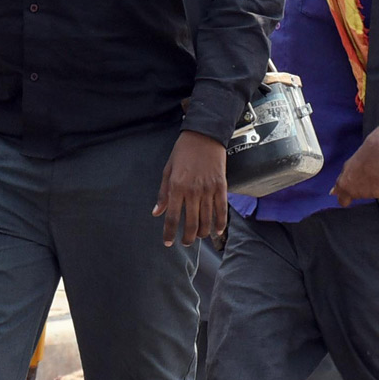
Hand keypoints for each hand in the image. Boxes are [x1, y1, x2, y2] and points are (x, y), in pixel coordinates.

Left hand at [153, 131, 227, 246]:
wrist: (204, 136)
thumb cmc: (182, 152)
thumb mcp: (167, 170)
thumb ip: (163, 194)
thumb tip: (156, 212)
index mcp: (177, 187)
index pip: (172, 217)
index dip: (169, 233)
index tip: (167, 242)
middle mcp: (193, 191)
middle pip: (191, 223)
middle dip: (187, 238)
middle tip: (185, 242)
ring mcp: (209, 190)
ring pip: (207, 220)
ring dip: (202, 233)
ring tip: (198, 237)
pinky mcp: (221, 188)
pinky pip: (222, 211)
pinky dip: (220, 224)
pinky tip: (216, 231)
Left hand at [331, 135, 378, 206]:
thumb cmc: (364, 156)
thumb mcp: (347, 167)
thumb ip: (341, 181)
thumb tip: (335, 192)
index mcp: (343, 184)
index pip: (342, 201)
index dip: (345, 198)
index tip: (347, 196)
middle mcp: (353, 191)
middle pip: (356, 197)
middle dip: (359, 191)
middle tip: (363, 179)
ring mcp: (366, 193)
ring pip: (369, 195)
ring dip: (371, 188)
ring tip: (371, 175)